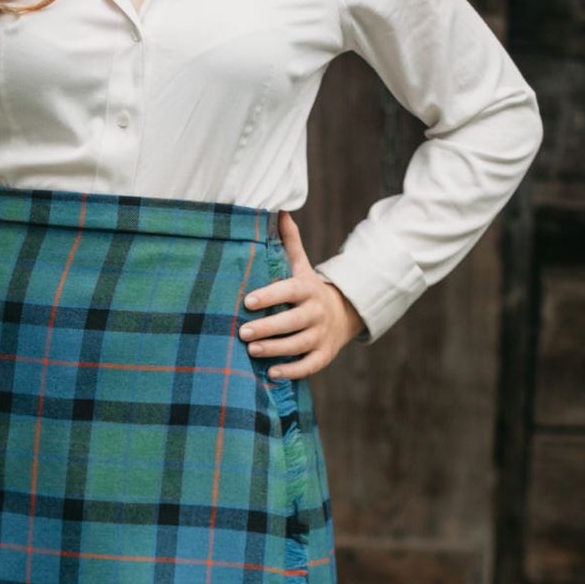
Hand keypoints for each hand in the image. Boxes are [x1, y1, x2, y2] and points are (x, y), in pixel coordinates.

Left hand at [238, 211, 364, 378]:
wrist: (342, 314)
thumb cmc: (308, 289)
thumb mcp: (301, 266)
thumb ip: (289, 242)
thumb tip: (279, 210)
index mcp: (307, 289)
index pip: (288, 291)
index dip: (269, 296)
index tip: (247, 301)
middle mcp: (316, 312)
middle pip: (293, 322)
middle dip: (268, 327)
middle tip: (242, 332)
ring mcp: (321, 335)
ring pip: (299, 345)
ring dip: (275, 349)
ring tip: (251, 350)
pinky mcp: (324, 355)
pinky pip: (309, 366)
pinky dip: (292, 371)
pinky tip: (272, 373)